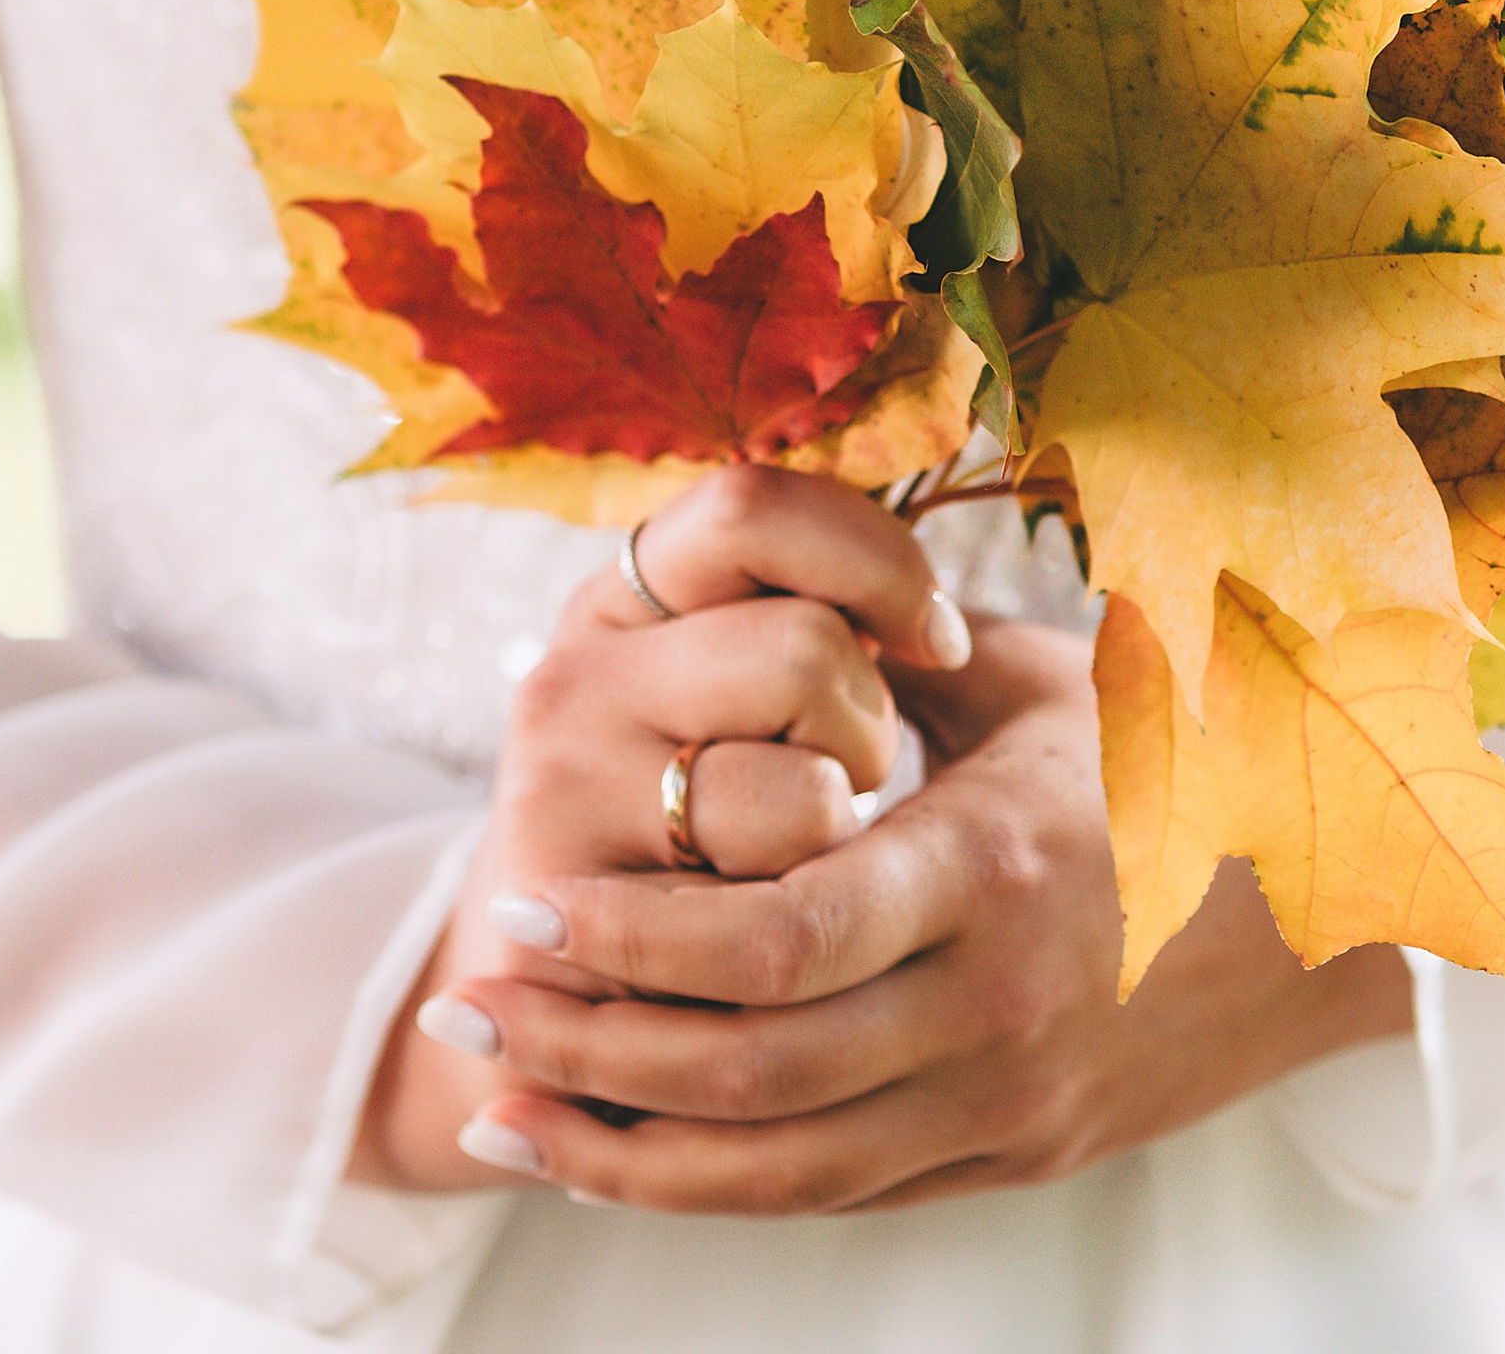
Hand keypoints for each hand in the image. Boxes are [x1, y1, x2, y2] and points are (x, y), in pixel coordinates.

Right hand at [353, 466, 971, 1190]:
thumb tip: (943, 626)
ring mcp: (562, 797)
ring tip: (786, 859)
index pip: (753, 509)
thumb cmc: (708, 818)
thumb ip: (810, 615)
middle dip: (868, 726)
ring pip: (806, 792)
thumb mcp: (736, 691)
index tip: (937, 640)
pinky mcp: (574, 922)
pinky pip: (772, 914)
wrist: (564, 994)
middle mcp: (573, 677)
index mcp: (624, 598)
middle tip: (839, 780)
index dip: (878, 562)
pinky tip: (749, 926)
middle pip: (806, 648)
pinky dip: (798, 924)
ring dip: (837, 839)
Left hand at [437, 616, 1413, 1212]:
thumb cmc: (1171, 750)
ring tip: (500, 1099)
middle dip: (589, 1041)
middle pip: (752, 1070)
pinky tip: (618, 1149)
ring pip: (778, 1165)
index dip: (633, 938)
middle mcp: (999, 1006)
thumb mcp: (1032, 685)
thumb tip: (735, 612)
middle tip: (473, 994)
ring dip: (621, 1142)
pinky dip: (711, 1181)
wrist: (1335, 903)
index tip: (523, 898)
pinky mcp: (1011, 1158)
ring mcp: (1008, 1103)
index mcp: (998, 866)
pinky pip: (833, 1193)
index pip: (781, 939)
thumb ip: (890, 665)